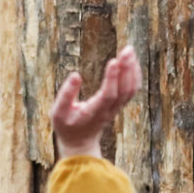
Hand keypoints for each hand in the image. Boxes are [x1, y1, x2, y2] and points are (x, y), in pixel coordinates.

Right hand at [51, 43, 142, 159]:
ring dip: (132, 70)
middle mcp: (109, 110)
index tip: (114, 60)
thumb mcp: (58, 113)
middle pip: (124, 91)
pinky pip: (132, 90)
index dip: (112, 79)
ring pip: (131, 90)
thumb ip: (65, 95)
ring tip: (129, 50)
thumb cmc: (66, 126)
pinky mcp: (119, 105)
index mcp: (93, 112)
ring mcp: (116, 108)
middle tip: (127, 50)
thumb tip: (76, 75)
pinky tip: (131, 61)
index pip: (108, 95)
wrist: (80, 142)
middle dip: (127, 69)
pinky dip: (134, 75)